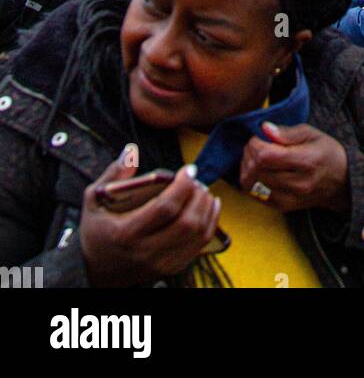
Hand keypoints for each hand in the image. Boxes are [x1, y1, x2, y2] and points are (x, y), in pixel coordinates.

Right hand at [79, 152, 220, 286]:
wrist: (96, 271)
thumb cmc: (97, 230)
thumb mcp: (93, 200)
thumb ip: (112, 175)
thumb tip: (131, 152)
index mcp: (126, 233)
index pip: (165, 208)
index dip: (182, 186)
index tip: (189, 169)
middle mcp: (145, 251)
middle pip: (186, 222)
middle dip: (198, 196)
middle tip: (197, 180)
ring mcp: (160, 263)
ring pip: (197, 234)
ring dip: (206, 208)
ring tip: (203, 191)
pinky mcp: (171, 268)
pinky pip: (199, 245)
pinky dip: (210, 223)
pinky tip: (210, 206)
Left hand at [239, 123, 349, 214]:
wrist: (341, 182)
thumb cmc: (325, 152)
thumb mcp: (312, 133)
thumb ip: (287, 132)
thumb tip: (264, 128)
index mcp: (306, 162)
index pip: (266, 156)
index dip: (256, 144)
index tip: (260, 137)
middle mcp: (297, 184)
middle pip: (256, 169)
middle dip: (249, 153)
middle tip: (256, 145)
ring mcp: (289, 199)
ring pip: (251, 184)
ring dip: (247, 167)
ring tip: (255, 157)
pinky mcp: (282, 207)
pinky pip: (254, 195)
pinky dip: (250, 181)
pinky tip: (258, 171)